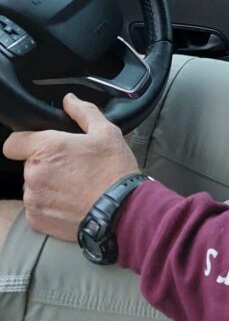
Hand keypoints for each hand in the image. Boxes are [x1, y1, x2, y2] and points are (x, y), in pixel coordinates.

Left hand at [2, 93, 140, 241]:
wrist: (122, 211)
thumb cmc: (114, 171)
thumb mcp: (106, 132)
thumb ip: (83, 112)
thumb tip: (69, 100)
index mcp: (48, 148)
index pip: (13, 142)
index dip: (25, 141)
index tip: (41, 144)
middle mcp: (34, 174)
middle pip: (28, 163)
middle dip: (45, 162)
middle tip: (72, 165)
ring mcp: (34, 199)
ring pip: (33, 185)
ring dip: (47, 183)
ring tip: (74, 184)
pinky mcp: (36, 220)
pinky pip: (36, 206)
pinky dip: (50, 203)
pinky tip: (72, 200)